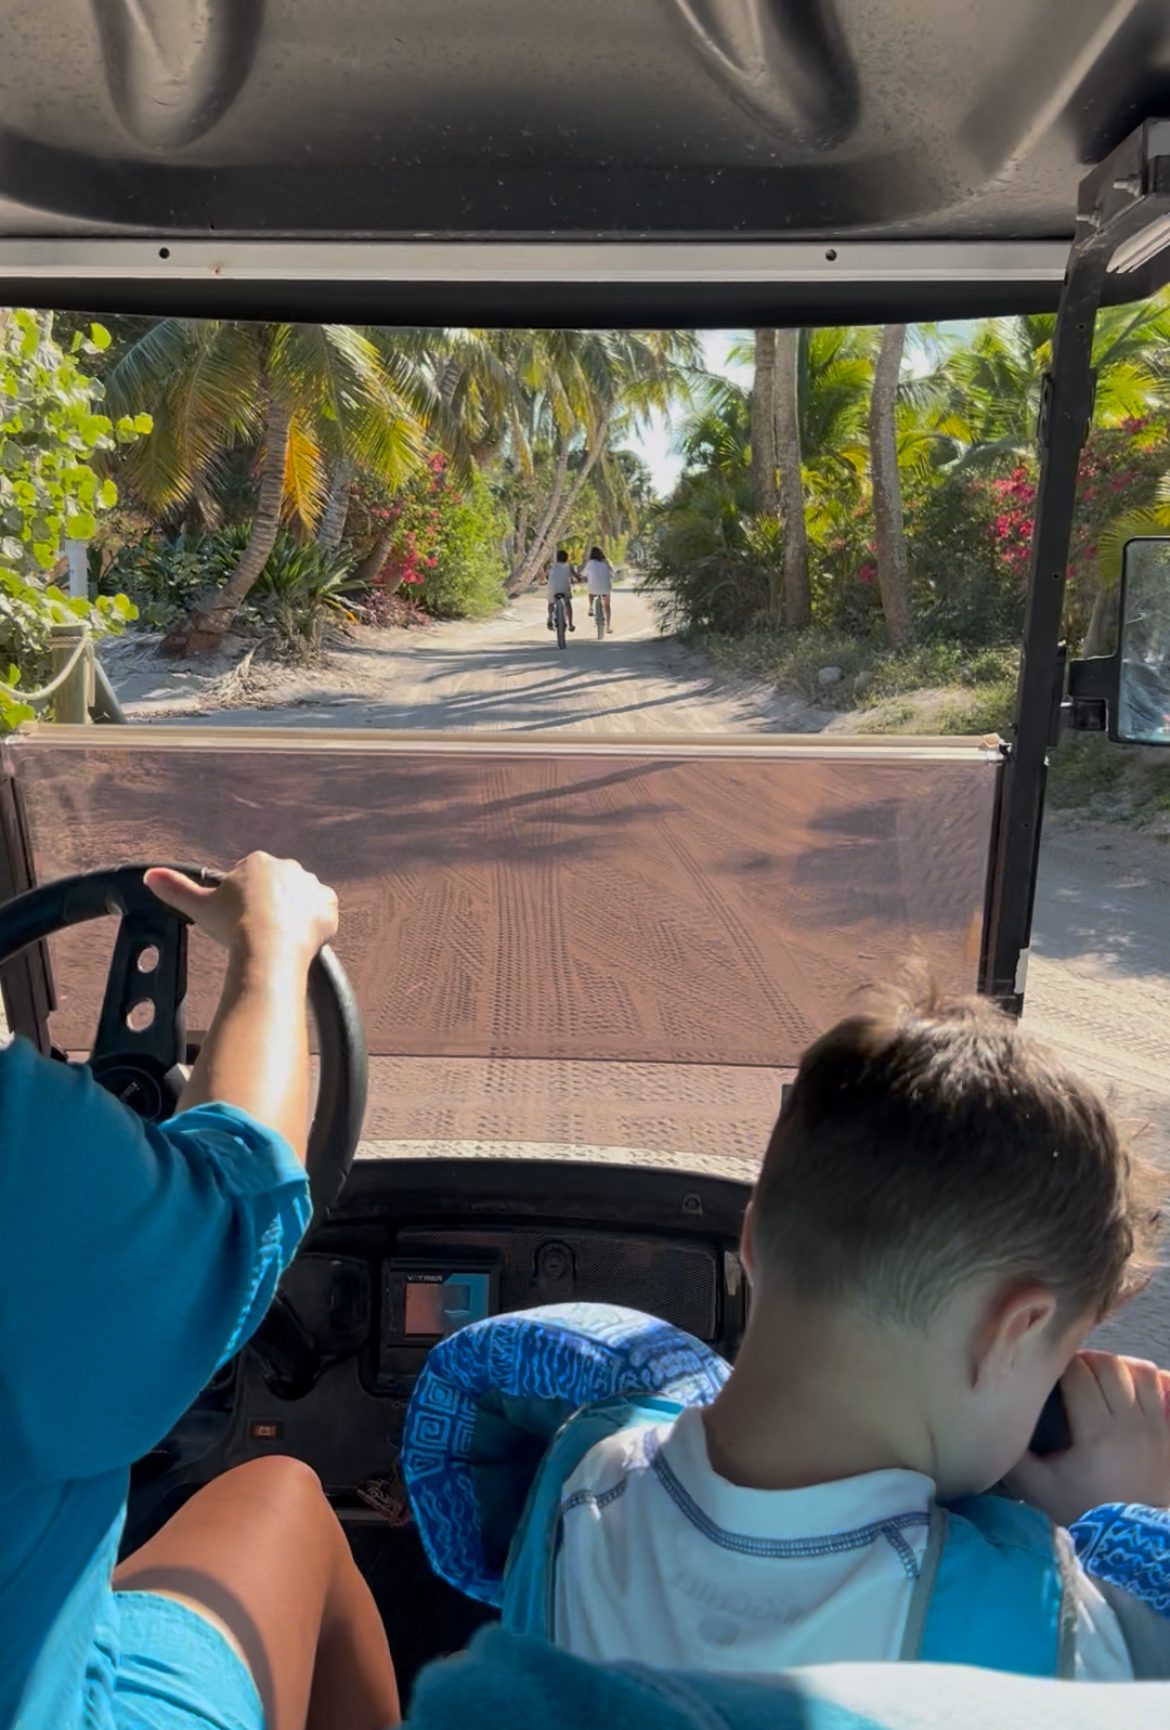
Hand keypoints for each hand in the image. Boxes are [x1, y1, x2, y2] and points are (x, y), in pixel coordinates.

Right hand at [146, 853, 338, 967]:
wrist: (269, 947)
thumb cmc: (233, 925)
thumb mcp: (199, 906)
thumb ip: (175, 888)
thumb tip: (149, 875)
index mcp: (258, 862)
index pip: (250, 878)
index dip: (243, 901)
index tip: (239, 919)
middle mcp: (289, 867)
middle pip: (277, 887)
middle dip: (269, 905)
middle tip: (258, 931)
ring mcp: (311, 886)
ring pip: (301, 899)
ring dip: (293, 914)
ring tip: (278, 938)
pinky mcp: (329, 906)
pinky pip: (323, 913)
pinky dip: (315, 925)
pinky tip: (300, 939)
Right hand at [1008, 1351, 1169, 1526]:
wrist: (1131, 1543)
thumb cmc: (1083, 1512)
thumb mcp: (1038, 1488)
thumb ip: (1013, 1454)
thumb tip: (990, 1421)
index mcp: (1097, 1432)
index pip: (1078, 1372)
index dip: (1059, 1364)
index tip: (1049, 1373)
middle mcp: (1131, 1423)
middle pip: (1109, 1365)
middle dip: (1086, 1360)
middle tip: (1071, 1372)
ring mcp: (1158, 1428)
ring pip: (1142, 1371)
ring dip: (1119, 1366)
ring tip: (1103, 1377)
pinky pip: (1167, 1389)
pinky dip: (1152, 1380)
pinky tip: (1135, 1387)